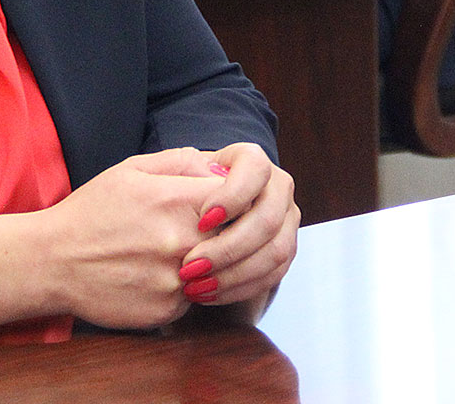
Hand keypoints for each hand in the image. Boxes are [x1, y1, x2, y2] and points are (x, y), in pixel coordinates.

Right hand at [41, 148, 223, 329]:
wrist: (52, 261)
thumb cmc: (93, 210)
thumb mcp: (132, 170)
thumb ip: (184, 162)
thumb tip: (222, 171)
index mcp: (178, 200)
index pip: (239, 200)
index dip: (233, 203)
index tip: (215, 206)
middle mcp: (183, 242)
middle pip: (234, 237)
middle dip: (220, 234)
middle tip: (189, 231)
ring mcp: (176, 280)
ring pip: (216, 270)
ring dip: (202, 263)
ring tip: (163, 253)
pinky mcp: (167, 310)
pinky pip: (192, 298)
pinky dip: (180, 289)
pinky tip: (150, 276)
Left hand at [174, 143, 298, 312]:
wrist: (191, 213)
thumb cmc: (175, 190)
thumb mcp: (169, 170)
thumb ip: (180, 166)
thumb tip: (204, 174)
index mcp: (251, 160)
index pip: (255, 169)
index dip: (233, 196)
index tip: (202, 220)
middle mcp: (276, 187)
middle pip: (268, 219)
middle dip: (228, 248)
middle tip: (190, 266)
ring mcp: (285, 221)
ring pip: (275, 252)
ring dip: (234, 275)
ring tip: (196, 286)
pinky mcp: (284, 251)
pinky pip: (272, 275)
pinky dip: (240, 289)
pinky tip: (210, 293)